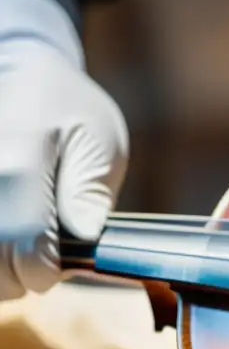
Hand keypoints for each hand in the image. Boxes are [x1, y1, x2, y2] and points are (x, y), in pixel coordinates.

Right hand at [0, 36, 127, 299]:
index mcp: (20, 162)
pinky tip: (3, 238)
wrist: (16, 71)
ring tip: (15, 249)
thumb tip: (81, 238)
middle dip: (14, 277)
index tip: (57, 267)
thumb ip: (88, 193)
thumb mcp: (99, 142)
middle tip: (35, 261)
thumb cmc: (68, 109)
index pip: (28, 245)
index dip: (45, 271)